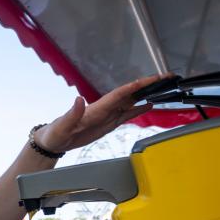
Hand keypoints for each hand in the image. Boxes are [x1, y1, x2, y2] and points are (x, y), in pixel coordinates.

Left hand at [37, 74, 162, 152]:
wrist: (53, 142)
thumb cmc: (56, 133)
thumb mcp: (63, 125)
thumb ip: (72, 113)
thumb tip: (79, 99)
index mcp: (97, 107)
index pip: (121, 93)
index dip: (137, 85)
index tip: (153, 79)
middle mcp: (105, 108)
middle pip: (130, 93)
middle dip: (148, 84)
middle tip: (166, 78)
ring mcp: (108, 115)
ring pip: (131, 102)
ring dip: (147, 94)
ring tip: (164, 88)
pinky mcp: (108, 124)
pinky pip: (127, 114)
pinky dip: (139, 109)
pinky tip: (149, 105)